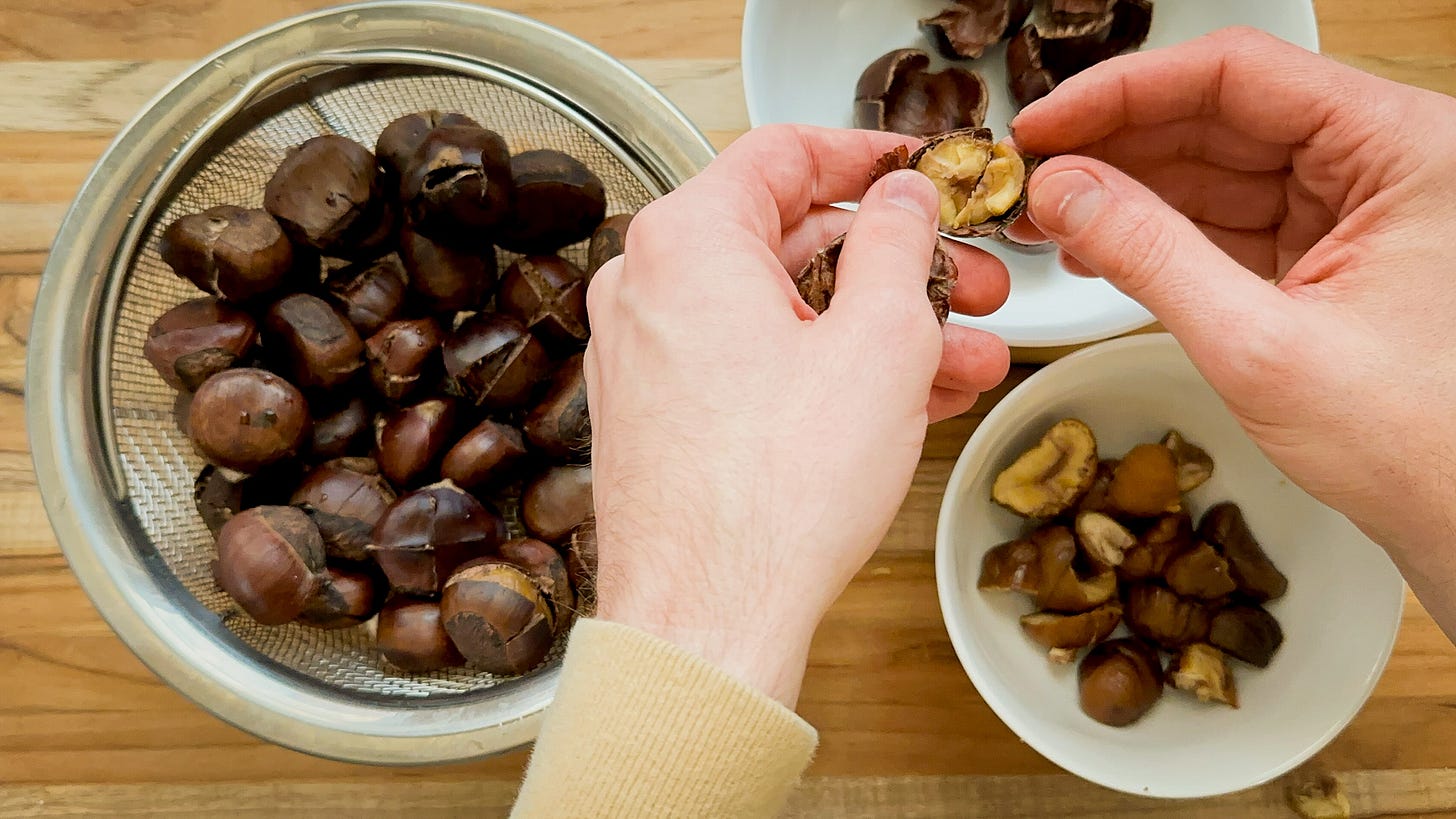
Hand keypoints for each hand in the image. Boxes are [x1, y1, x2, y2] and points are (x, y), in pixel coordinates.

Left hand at [584, 125, 1011, 704]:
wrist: (707, 623)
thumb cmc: (774, 494)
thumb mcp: (878, 344)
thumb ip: (900, 244)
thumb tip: (905, 197)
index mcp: (687, 241)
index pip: (784, 153)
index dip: (869, 155)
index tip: (922, 170)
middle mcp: (651, 288)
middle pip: (792, 240)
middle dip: (899, 265)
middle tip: (974, 283)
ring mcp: (651, 356)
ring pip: (784, 313)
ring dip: (880, 329)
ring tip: (967, 357)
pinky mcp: (664, 417)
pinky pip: (757, 368)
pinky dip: (829, 373)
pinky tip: (911, 400)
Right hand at [1010, 27, 1455, 637]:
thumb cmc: (1421, 447)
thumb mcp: (1260, 346)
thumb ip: (1149, 256)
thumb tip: (1061, 192)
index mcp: (1405, 150)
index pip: (1238, 75)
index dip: (1124, 92)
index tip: (1045, 124)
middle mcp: (1386, 164)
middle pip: (1222, 115)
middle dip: (1115, 147)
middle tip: (1029, 177)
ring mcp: (1358, 211)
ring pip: (1217, 168)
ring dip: (1127, 192)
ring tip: (1047, 217)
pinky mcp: (1331, 258)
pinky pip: (1230, 221)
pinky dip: (1160, 234)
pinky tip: (1098, 246)